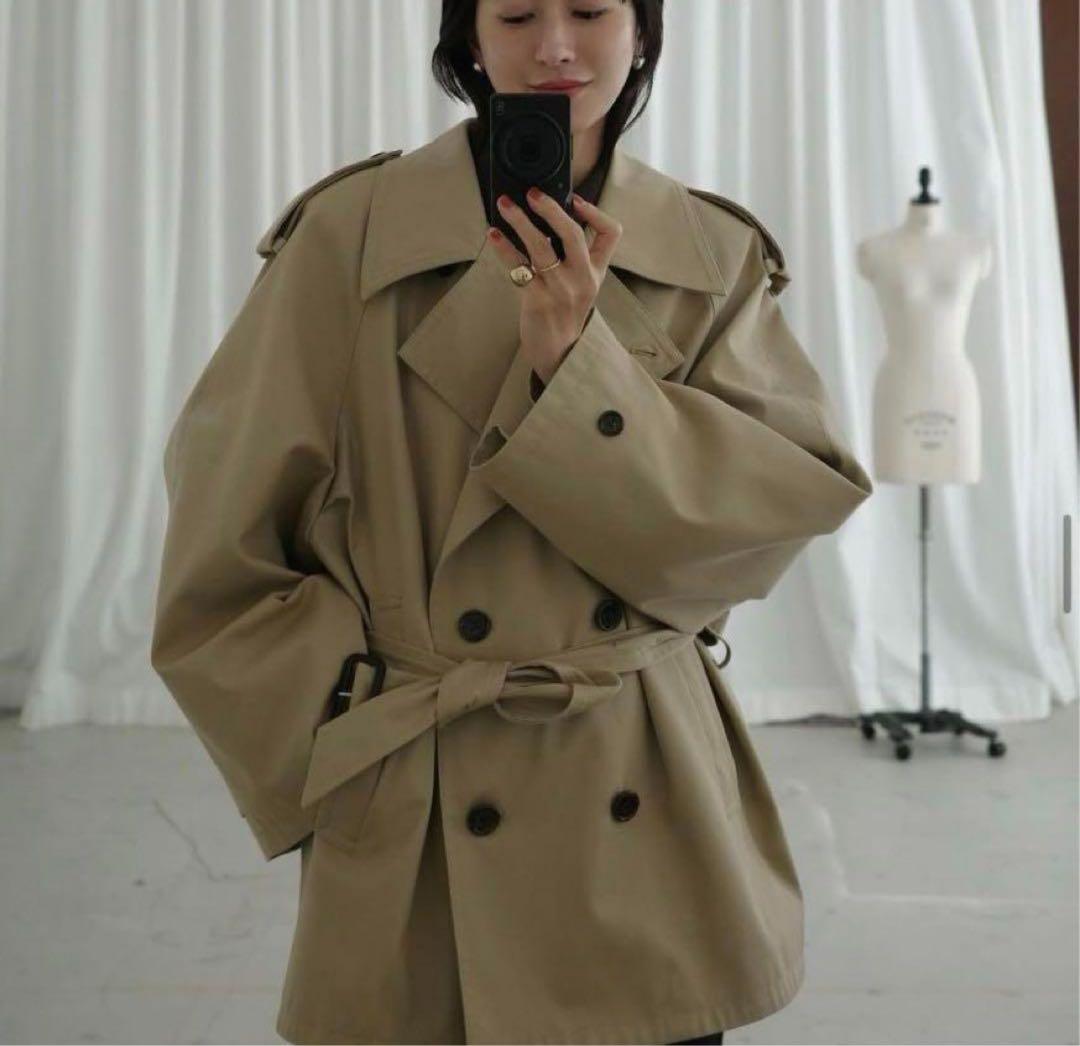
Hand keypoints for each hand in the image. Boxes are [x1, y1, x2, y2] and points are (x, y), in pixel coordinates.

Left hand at [487, 187, 621, 382]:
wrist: (559, 353)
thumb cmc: (565, 314)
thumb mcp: (581, 285)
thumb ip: (573, 257)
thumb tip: (547, 220)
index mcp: (596, 271)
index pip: (611, 234)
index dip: (596, 212)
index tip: (576, 200)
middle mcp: (582, 278)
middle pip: (572, 234)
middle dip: (551, 209)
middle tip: (532, 193)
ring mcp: (560, 290)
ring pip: (541, 247)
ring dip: (520, 221)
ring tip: (504, 204)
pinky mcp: (538, 300)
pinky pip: (519, 266)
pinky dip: (504, 247)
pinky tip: (493, 234)